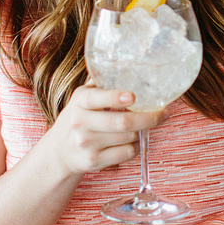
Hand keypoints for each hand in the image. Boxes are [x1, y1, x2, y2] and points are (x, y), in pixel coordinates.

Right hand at [44, 83, 160, 175]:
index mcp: (80, 102)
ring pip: (128, 137)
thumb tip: (127, 63)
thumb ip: (101, 84)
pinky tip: (133, 140)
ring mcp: (86, 144)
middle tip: (164, 112)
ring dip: (142, 131)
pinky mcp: (94, 161)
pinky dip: (136, 146)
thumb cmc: (79, 118)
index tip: (133, 96)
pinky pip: (127, 153)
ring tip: (145, 125)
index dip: (115, 97)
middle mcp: (80, 123)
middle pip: (123, 122)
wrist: (59, 152)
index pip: (96, 98)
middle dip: (149, 118)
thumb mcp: (82, 98)